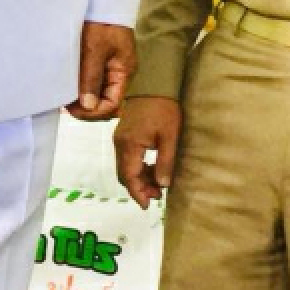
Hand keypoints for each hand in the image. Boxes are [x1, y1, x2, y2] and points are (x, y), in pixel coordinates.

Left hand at [70, 20, 135, 121]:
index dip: (93, 112)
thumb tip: (88, 106)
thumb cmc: (102, 21)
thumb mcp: (95, 48)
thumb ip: (91, 77)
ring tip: (64, 98)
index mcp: (123, 72)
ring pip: (97, 94)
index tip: (72, 109)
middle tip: (65, 106)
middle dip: (86, 108)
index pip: (112, 104)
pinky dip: (80, 87)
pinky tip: (67, 87)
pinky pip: (91, 81)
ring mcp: (109, 68)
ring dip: (82, 99)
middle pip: (104, 102)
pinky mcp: (99, 61)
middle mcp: (118, 73)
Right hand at [114, 94, 181, 208]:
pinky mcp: (124, 134)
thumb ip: (165, 162)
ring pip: (125, 167)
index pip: (129, 177)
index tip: (148, 205)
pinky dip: (138, 167)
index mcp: (129, 145)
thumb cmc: (164, 109)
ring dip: (139, 178)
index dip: (138, 193)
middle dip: (139, 188)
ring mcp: (120, 139)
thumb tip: (162, 185)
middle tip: (157, 195)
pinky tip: (152, 168)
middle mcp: (120, 144)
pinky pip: (127, 158)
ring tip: (158, 184)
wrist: (154, 84)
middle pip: (124, 174)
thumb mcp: (170, 137)